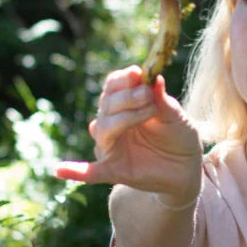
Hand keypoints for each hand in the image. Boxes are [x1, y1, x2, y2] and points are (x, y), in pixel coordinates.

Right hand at [55, 66, 201, 203]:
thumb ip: (164, 101)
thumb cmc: (179, 137)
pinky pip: (91, 172)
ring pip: (104, 128)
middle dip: (128, 96)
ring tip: (149, 112)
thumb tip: (154, 78)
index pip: (113, 86)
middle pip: (107, 104)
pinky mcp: (114, 170)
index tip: (139, 73)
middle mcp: (113, 123)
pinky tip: (59, 170)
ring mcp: (111, 147)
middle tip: (150, 95)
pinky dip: (76, 172)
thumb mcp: (178, 117)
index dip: (123, 79)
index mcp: (125, 105)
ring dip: (124, 118)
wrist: (187, 169)